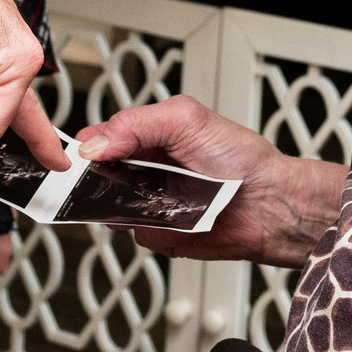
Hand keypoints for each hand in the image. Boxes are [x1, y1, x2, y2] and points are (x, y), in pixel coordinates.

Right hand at [76, 96, 342, 264]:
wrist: (270, 205)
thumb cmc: (242, 158)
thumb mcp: (185, 119)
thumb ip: (136, 124)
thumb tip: (95, 144)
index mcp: (147, 136)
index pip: (100, 138)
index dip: (86, 145)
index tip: (80, 154)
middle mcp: (144, 169)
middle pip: (95, 174)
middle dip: (91, 176)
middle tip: (95, 177)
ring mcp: (148, 202)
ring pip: (108, 205)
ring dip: (115, 202)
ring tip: (142, 193)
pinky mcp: (157, 232)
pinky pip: (133, 231)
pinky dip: (143, 225)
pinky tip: (163, 216)